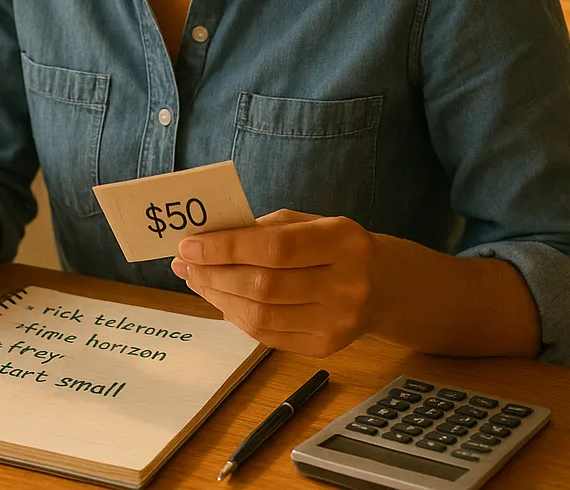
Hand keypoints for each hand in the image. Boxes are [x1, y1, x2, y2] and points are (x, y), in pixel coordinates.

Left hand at [170, 209, 383, 356]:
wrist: (384, 286)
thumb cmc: (336, 246)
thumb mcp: (310, 222)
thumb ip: (263, 228)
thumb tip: (206, 241)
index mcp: (343, 243)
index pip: (276, 248)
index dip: (226, 248)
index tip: (189, 244)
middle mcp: (346, 286)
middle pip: (264, 286)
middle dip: (213, 274)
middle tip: (184, 263)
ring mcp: (337, 322)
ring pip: (260, 315)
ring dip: (217, 297)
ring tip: (196, 279)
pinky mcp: (325, 347)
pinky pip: (267, 335)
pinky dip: (235, 316)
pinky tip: (221, 299)